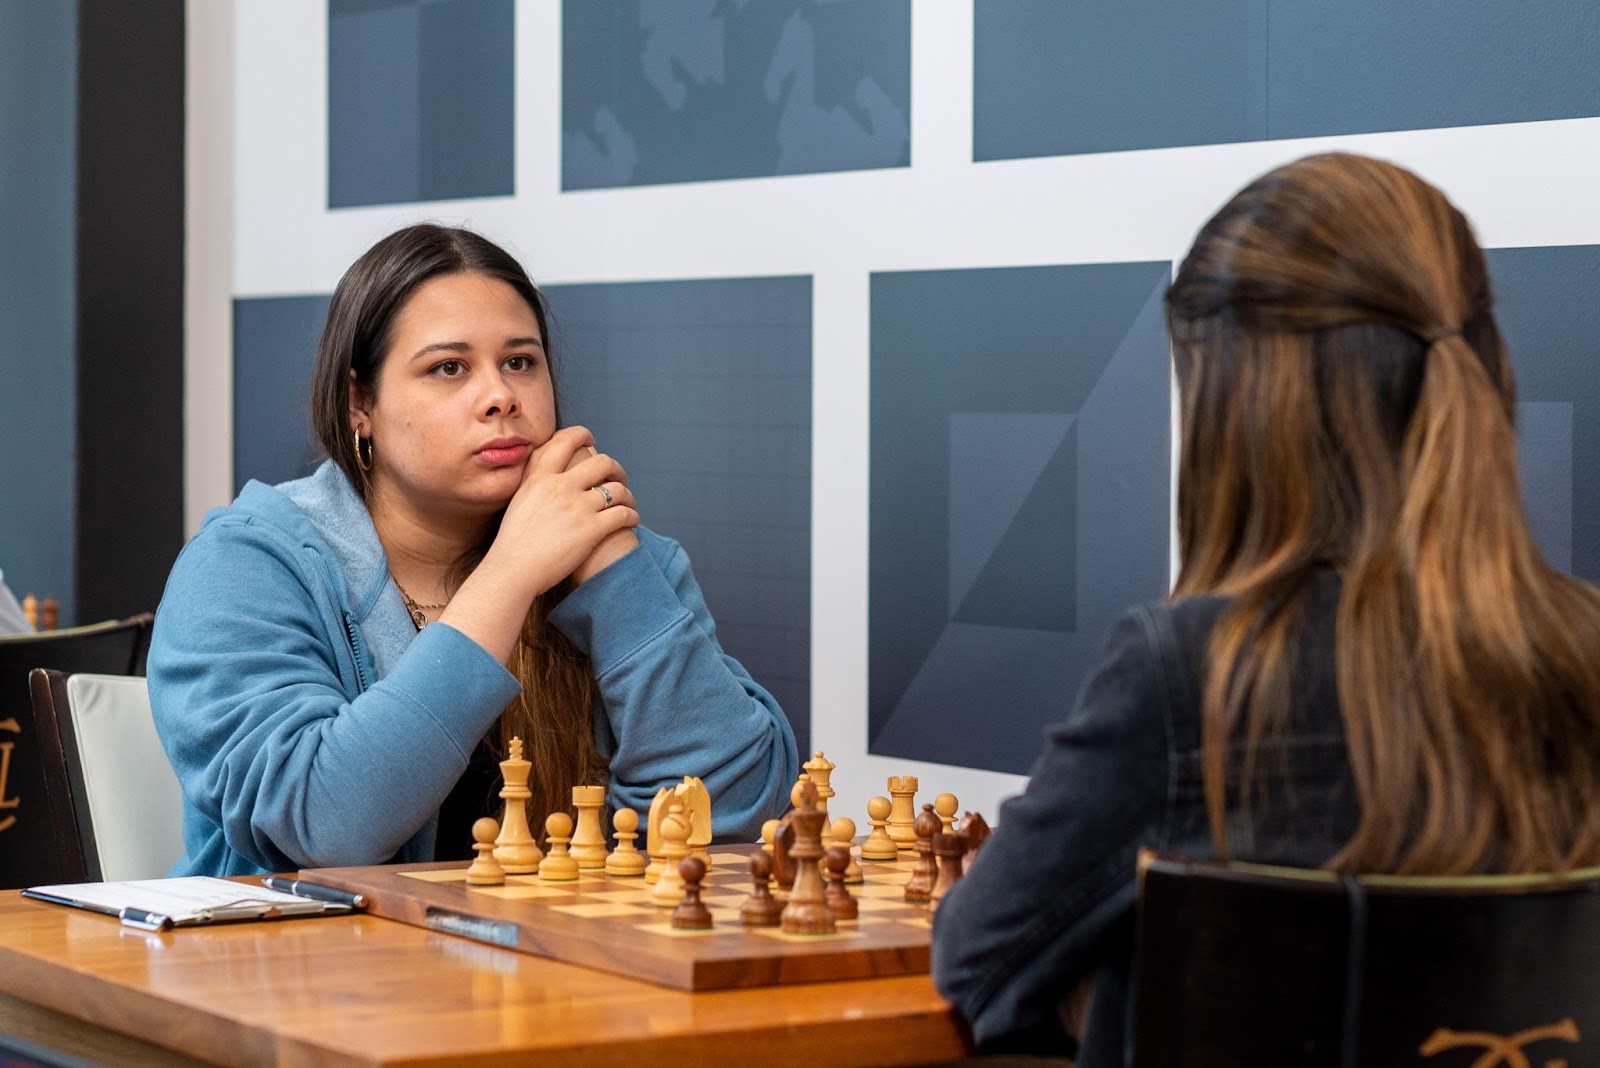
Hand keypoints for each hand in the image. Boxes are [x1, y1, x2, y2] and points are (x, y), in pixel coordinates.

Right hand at [485, 426, 639, 600]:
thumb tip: (546, 474)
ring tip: (628, 503)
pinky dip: (632, 515)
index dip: (583, 435)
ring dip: (627, 495)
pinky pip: (622, 514)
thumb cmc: (513, 543)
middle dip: (615, 468)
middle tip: (618, 477)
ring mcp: (577, 507)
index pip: (565, 441)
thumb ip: (535, 484)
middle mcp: (560, 487)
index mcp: (540, 478)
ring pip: (617, 489)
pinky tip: (631, 520)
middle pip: (601, 462)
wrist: (512, 570)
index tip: (592, 441)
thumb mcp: (519, 501)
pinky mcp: (591, 529)